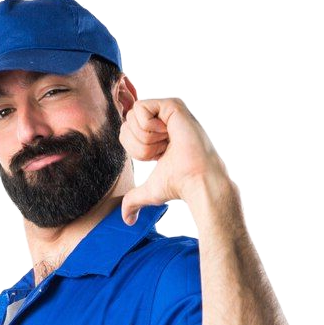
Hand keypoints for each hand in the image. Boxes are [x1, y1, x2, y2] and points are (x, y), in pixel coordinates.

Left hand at [118, 95, 237, 224]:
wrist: (197, 181)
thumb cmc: (178, 186)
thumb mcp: (150, 192)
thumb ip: (134, 200)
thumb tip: (126, 220)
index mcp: (157, 133)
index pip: (126, 133)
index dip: (136, 151)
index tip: (158, 158)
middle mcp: (162, 118)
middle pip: (126, 123)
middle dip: (139, 146)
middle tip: (162, 152)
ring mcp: (168, 109)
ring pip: (132, 116)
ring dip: (145, 139)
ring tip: (167, 145)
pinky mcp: (172, 103)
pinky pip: (140, 108)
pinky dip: (147, 128)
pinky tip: (167, 135)